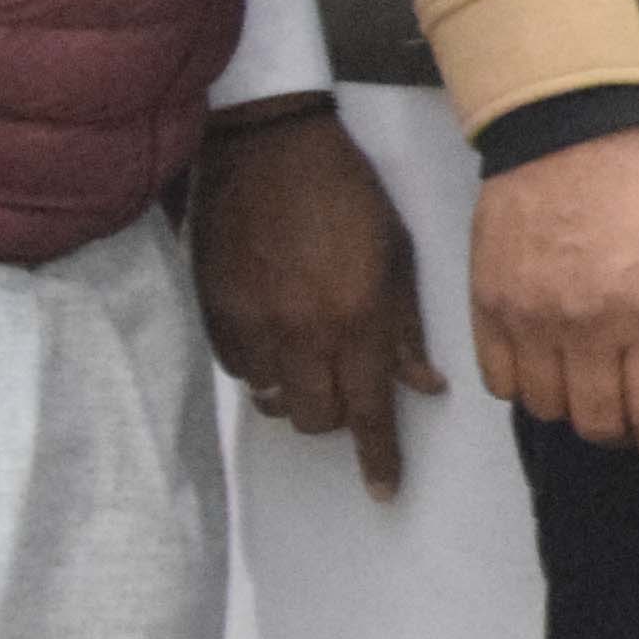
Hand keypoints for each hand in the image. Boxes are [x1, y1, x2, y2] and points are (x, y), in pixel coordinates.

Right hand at [191, 108, 433, 500]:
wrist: (268, 147)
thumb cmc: (346, 193)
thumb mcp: (397, 252)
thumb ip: (405, 326)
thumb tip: (424, 385)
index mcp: (356, 317)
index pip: (370, 410)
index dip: (378, 458)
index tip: (383, 490)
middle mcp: (303, 333)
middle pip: (318, 419)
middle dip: (338, 418)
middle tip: (351, 388)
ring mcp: (253, 325)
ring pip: (275, 402)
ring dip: (298, 395)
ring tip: (312, 359)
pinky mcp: (214, 314)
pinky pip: (240, 371)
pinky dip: (263, 368)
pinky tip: (277, 335)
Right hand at [470, 131, 638, 463]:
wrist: (566, 139)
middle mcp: (588, 324)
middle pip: (597, 422)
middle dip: (620, 430)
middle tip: (629, 411)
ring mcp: (531, 319)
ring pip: (548, 409)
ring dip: (572, 408)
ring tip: (588, 379)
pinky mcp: (487, 308)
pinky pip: (500, 383)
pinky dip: (525, 387)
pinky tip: (546, 363)